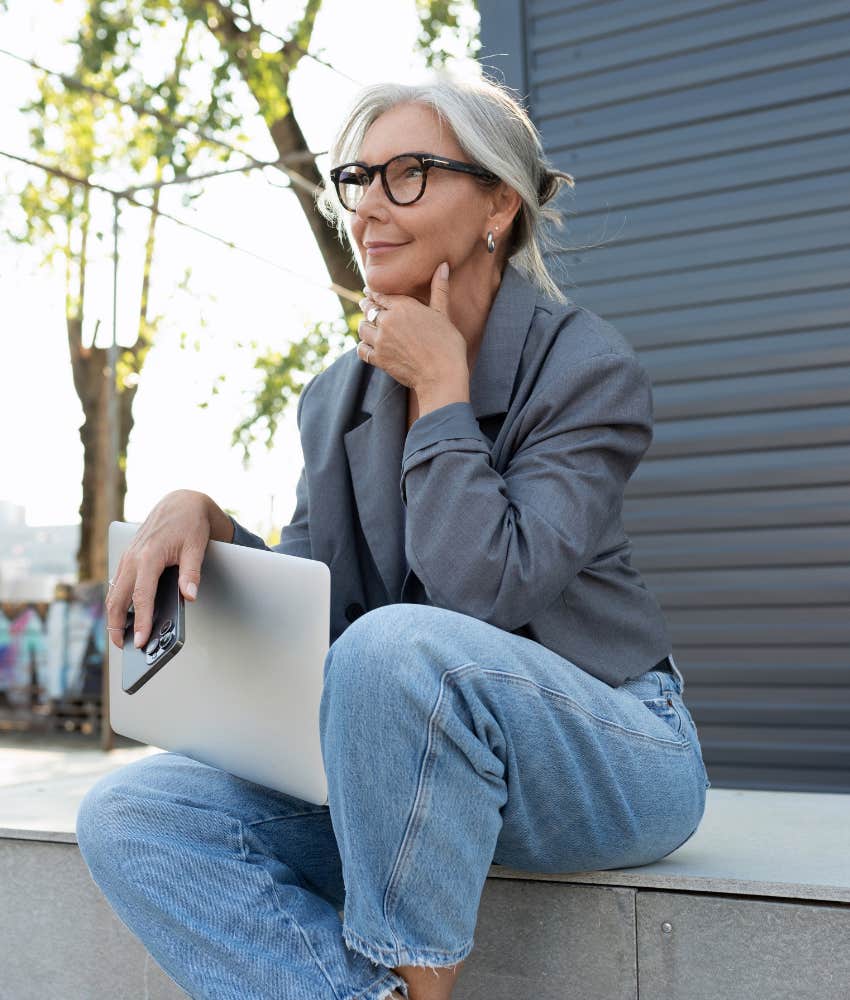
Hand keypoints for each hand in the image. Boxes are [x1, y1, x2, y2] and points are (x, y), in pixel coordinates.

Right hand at [106, 490, 212, 650]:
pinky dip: (118, 601)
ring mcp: (127, 558)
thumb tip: (190, 595)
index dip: (141, 621)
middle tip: (125, 647)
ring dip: (115, 615)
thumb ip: (192, 572)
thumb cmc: (189, 524)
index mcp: (148, 556)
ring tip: (123, 637)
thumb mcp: (196, 547)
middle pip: (117, 599)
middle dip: (117, 626)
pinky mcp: (128, 558)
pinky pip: (118, 584)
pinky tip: (126, 615)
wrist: (181, 502)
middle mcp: (133, 558)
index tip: (141, 641)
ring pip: (113, 593)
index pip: (141, 596)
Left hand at [357, 261, 468, 391]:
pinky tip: (367, 346)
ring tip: (366, 325)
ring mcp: (381, 341)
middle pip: (368, 309)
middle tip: (366, 305)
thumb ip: (439, 289)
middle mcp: (387, 321)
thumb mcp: (443, 313)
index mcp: (403, 306)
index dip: (374, 294)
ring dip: (364, 326)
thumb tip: (443, 265)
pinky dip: (363, 347)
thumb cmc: (448, 344)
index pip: (380, 295)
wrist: (442, 375)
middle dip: (366, 306)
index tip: (369, 292)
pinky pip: (361, 350)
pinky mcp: (378, 359)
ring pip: (362, 328)